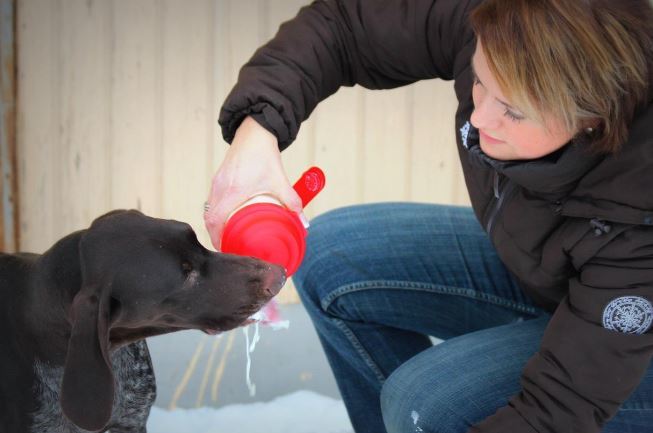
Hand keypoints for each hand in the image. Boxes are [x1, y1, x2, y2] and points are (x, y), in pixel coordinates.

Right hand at [204, 116, 302, 249]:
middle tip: (229, 247)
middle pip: (209, 219)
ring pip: (209, 210)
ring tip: (228, 236)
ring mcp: (217, 183)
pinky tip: (227, 218)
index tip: (226, 249)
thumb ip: (292, 202)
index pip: (215, 221)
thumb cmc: (263, 155)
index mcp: (231, 191)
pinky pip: (212, 201)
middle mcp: (220, 188)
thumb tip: (303, 223)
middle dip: (216, 235)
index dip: (217, 238)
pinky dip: (217, 213)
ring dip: (216, 225)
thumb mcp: (280, 180)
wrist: (254, 132)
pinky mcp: (218, 179)